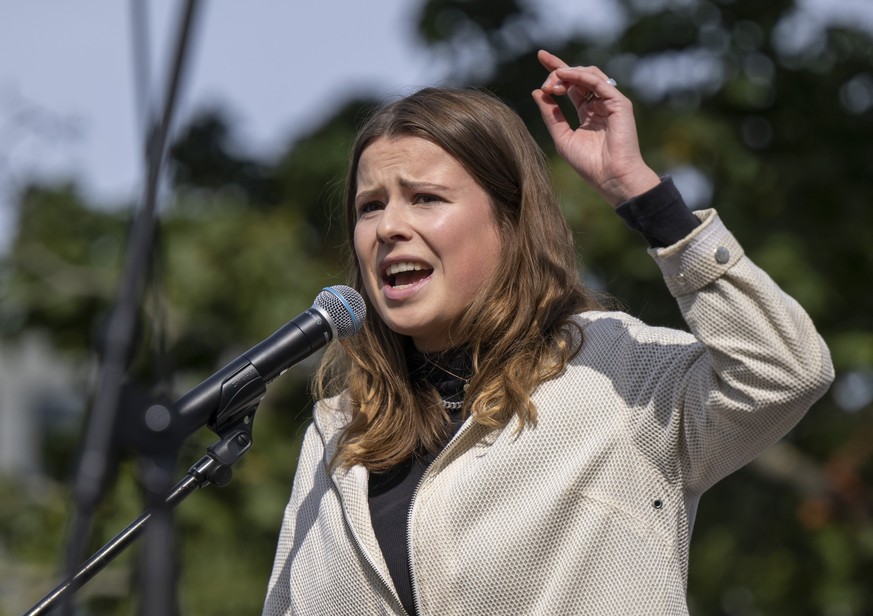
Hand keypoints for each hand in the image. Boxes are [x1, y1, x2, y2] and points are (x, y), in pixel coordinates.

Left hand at [531, 49, 659, 206]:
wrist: (611, 177)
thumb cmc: (589, 164)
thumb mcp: (562, 137)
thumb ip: (551, 115)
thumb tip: (537, 92)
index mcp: (587, 112)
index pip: (571, 84)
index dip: (556, 69)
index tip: (540, 56)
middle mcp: (599, 104)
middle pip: (578, 76)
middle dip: (558, 73)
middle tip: (545, 85)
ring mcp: (610, 102)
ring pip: (589, 74)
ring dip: (568, 74)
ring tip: (552, 84)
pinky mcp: (619, 103)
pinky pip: (599, 82)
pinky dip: (580, 76)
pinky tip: (564, 76)